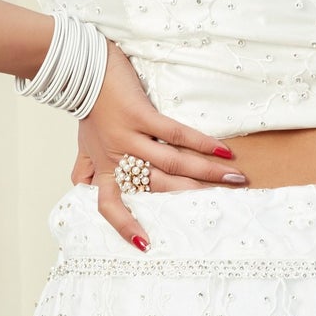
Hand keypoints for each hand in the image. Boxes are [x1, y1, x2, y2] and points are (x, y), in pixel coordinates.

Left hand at [73, 41, 241, 249]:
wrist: (82, 70)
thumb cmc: (88, 107)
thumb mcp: (83, 143)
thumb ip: (84, 168)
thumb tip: (82, 188)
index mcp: (104, 168)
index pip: (109, 206)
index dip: (125, 226)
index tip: (145, 245)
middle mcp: (117, 157)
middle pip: (158, 187)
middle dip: (192, 196)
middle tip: (223, 203)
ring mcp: (129, 137)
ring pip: (173, 164)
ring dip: (207, 173)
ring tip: (233, 179)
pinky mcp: (140, 115)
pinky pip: (175, 134)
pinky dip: (201, 144)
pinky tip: (222, 152)